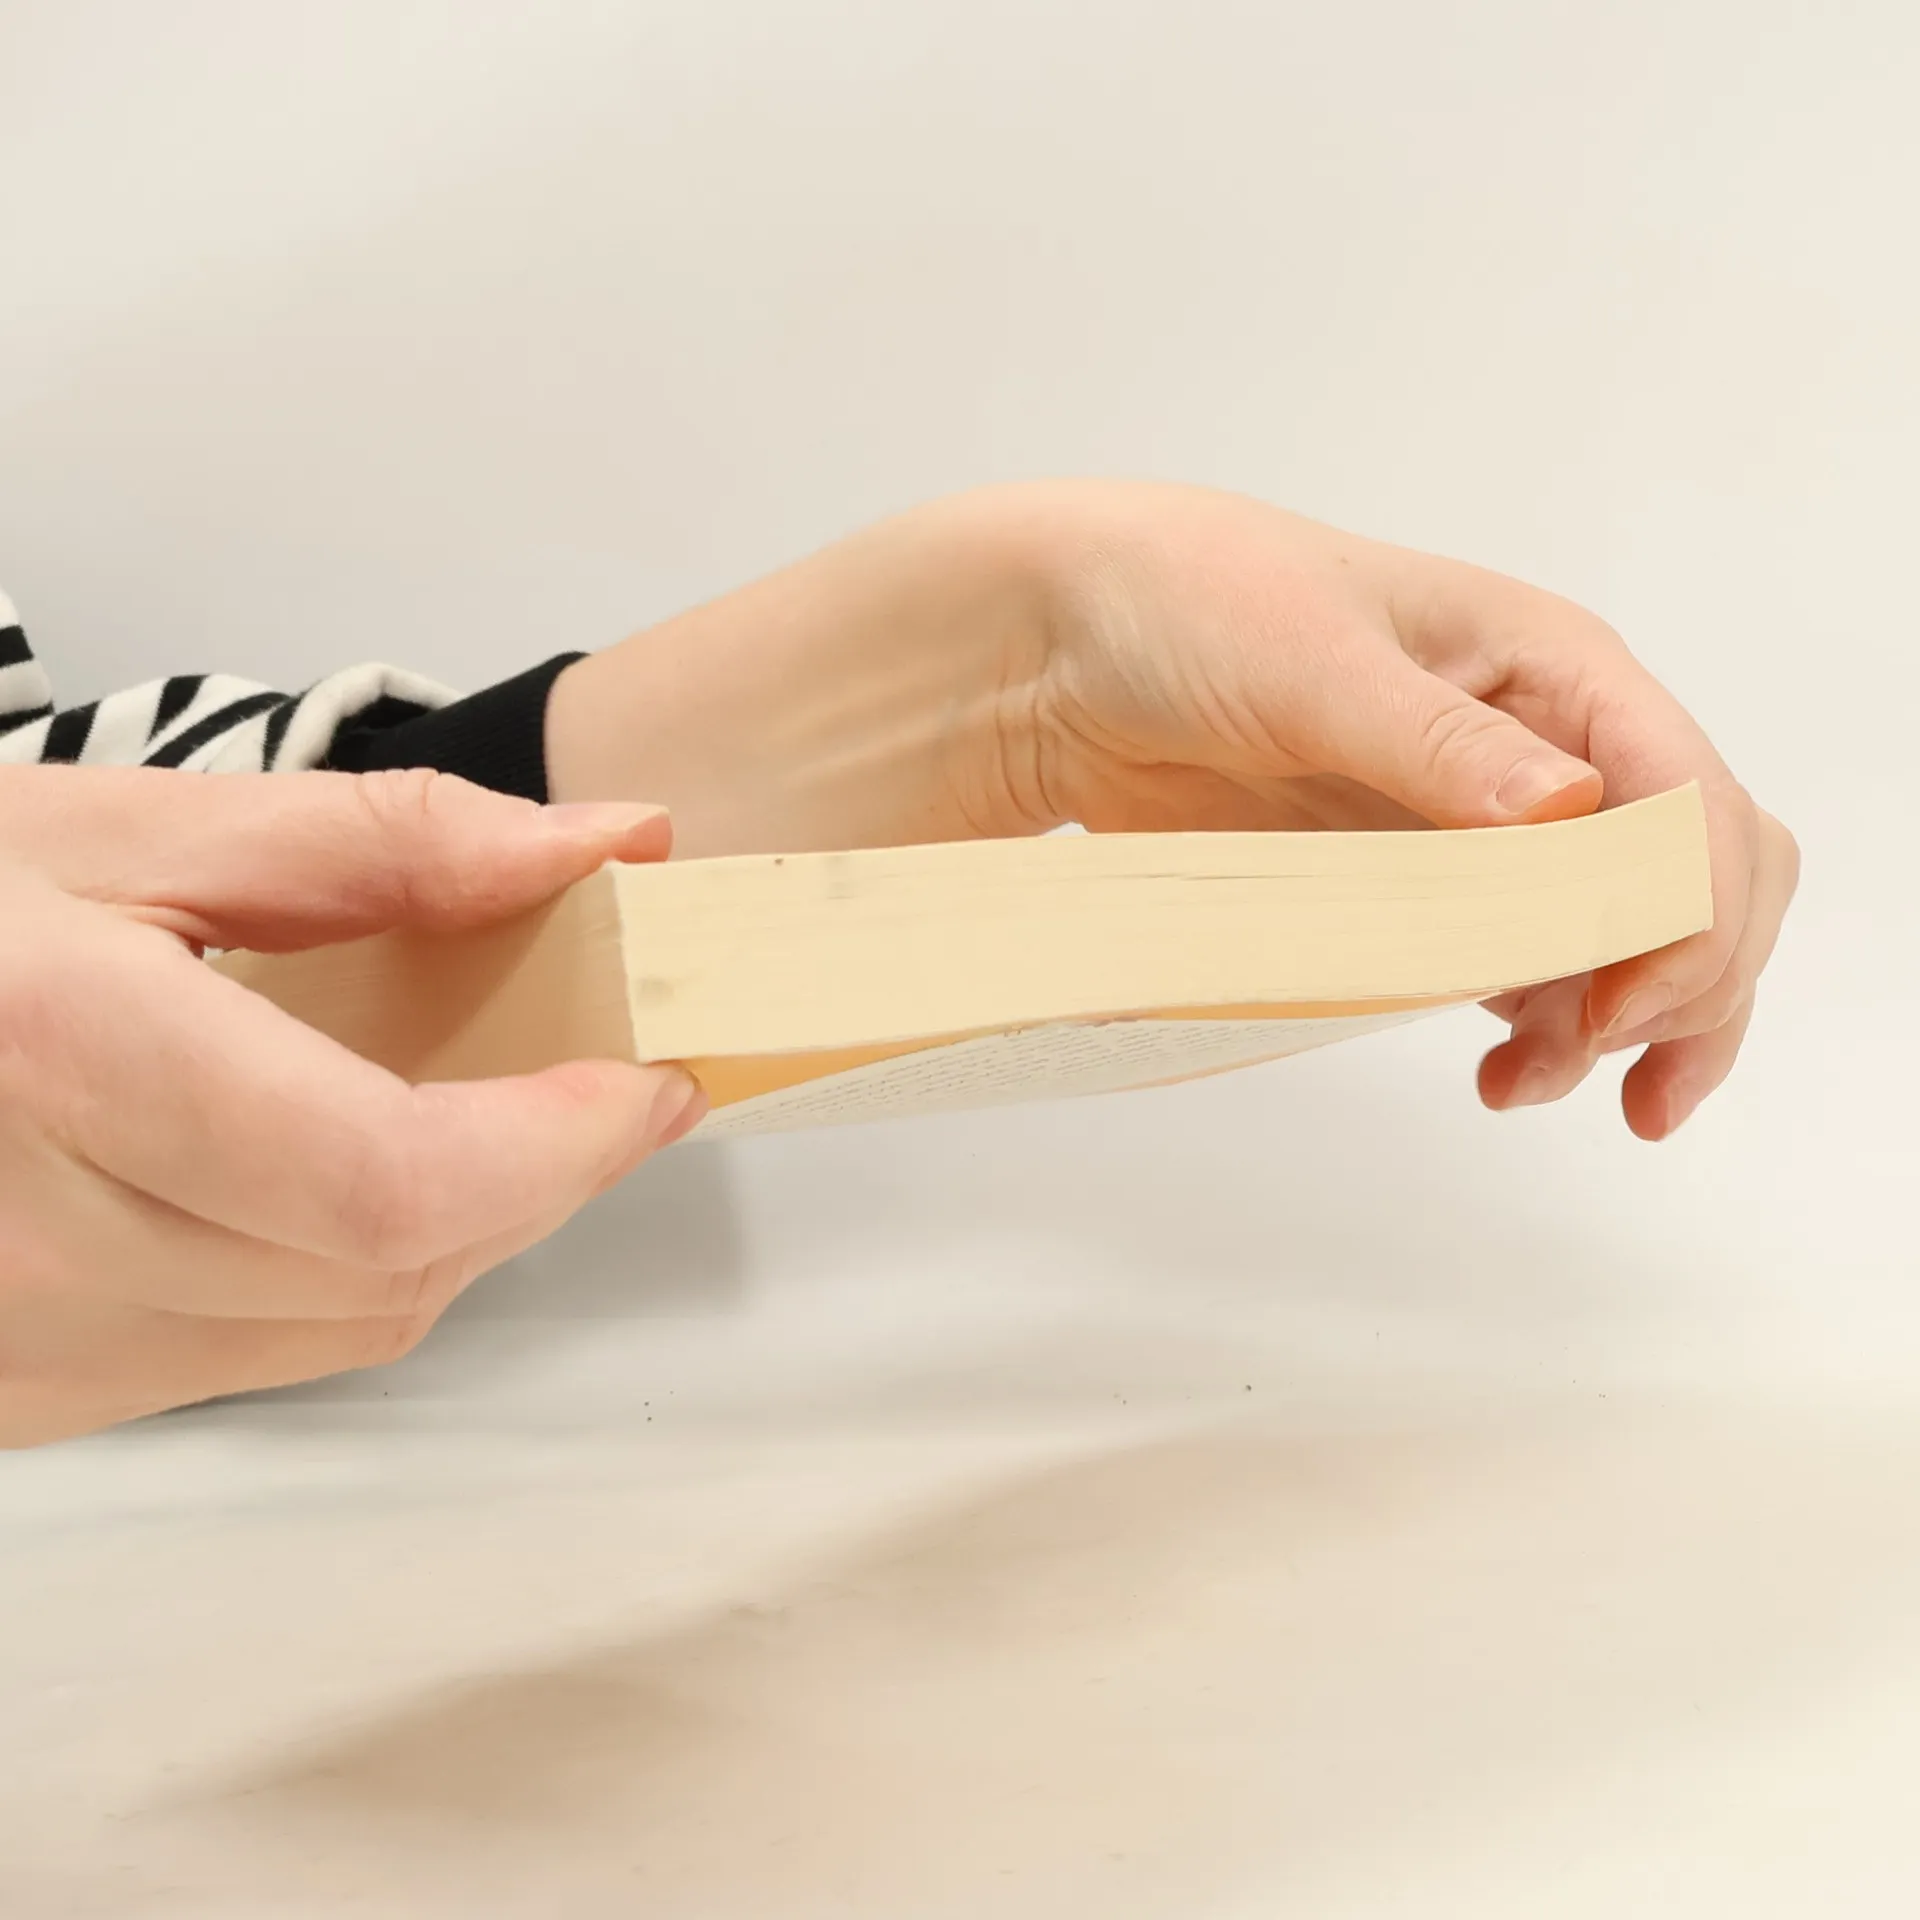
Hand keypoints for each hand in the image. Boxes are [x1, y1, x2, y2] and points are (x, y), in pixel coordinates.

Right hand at [0, 766, 703, 1447]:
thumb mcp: (127, 824)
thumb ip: (384, 840)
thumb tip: (603, 846)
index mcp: (66, 1062)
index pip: (389, 1182)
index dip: (560, 1147)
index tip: (652, 1078)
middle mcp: (40, 1242)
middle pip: (396, 1266)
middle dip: (538, 1176)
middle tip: (596, 1076)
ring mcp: (30, 1343)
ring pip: (350, 1324)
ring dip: (462, 1222)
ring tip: (484, 1110)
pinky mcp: (33, 1389)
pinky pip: (266, 1350)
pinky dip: (355, 1263)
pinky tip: (342, 1171)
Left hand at [1021, 483, 1798, 1140]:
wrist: (1070, 650)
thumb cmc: (1195, 606)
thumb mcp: (1313, 661)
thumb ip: (1437, 740)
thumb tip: (1567, 808)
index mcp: (1553, 667)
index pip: (1688, 797)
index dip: (1687, 911)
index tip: (1618, 1007)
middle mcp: (1545, 747)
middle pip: (1697, 872)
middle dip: (1688, 975)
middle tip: (1611, 1063)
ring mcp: (1486, 824)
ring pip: (1626, 933)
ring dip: (1617, 1019)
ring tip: (1526, 1083)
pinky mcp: (1422, 882)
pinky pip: (1529, 962)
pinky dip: (1543, 1022)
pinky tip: (1501, 1063)